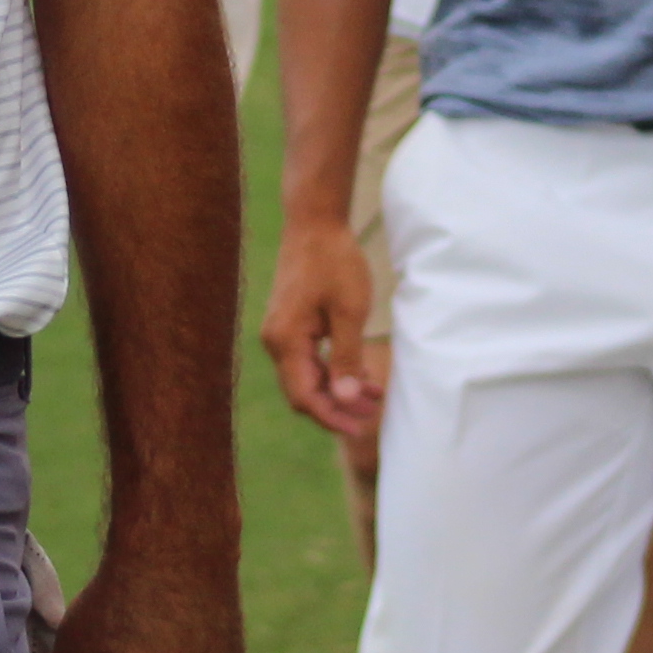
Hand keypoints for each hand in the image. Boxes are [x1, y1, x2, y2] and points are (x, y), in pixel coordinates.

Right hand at [257, 217, 381, 440]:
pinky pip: (309, 360)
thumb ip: (347, 357)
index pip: (304, 395)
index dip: (331, 416)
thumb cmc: (334, 261)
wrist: (315, 224)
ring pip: (308, 377)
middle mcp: (277, 341)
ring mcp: (281, 333)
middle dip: (338, 407)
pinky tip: (361, 375)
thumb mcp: (350, 311)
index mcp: (286, 340)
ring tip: (375, 396)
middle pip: (303, 391)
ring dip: (338, 390)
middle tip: (373, 414)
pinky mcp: (290, 326)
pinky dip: (333, 371)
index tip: (360, 429)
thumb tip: (346, 398)